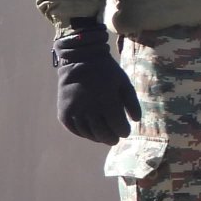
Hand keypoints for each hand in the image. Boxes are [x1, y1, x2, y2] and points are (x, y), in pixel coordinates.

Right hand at [52, 23, 141, 144]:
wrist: (79, 60)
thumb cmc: (106, 72)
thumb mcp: (124, 83)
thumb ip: (132, 103)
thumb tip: (137, 121)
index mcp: (106, 101)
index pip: (117, 125)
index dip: (123, 131)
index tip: (126, 132)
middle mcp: (88, 108)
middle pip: (102, 132)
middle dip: (111, 138)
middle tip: (116, 140)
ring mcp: (74, 111)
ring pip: (88, 133)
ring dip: (97, 138)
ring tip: (104, 138)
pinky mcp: (63, 112)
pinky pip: (74, 129)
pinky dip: (83, 133)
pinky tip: (91, 133)